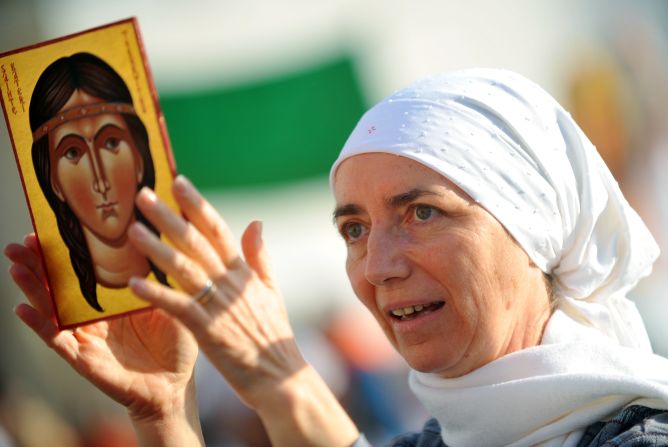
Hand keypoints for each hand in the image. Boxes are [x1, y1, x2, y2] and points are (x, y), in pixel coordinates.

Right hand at [4, 234, 201, 444]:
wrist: (177, 385)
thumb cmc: (176, 341)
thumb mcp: (171, 301)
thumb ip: (161, 276)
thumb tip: (160, 237)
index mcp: (114, 298)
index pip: (84, 269)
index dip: (67, 250)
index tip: (52, 227)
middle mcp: (95, 314)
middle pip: (59, 285)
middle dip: (38, 263)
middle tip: (21, 242)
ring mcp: (87, 335)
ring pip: (51, 309)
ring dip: (33, 288)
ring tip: (17, 266)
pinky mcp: (85, 358)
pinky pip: (58, 340)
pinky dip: (40, 325)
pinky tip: (22, 309)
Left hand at [127, 176, 358, 445]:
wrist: (279, 374)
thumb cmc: (272, 335)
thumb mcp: (271, 290)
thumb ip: (260, 256)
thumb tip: (256, 221)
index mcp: (244, 272)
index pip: (218, 230)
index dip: (197, 205)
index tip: (179, 182)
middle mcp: (231, 282)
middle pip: (196, 242)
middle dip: (169, 217)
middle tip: (143, 195)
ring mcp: (219, 305)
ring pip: (184, 269)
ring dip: (156, 249)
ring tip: (132, 231)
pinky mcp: (207, 330)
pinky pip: (178, 307)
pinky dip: (156, 294)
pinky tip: (133, 283)